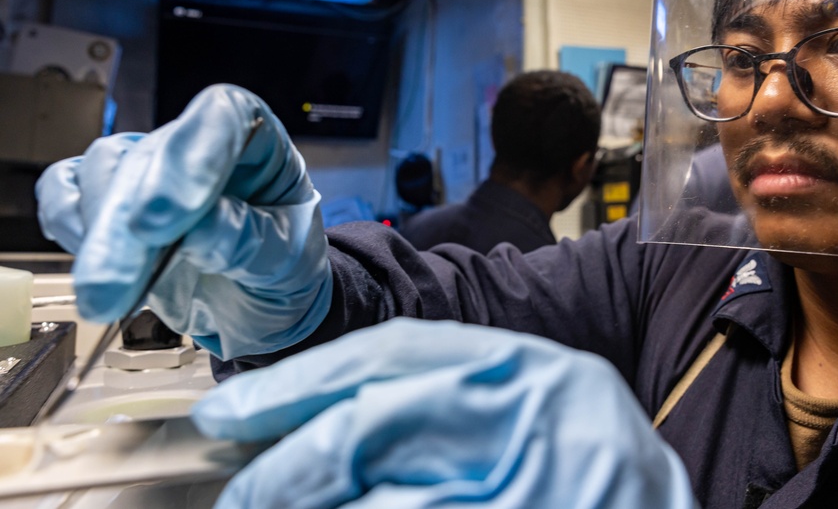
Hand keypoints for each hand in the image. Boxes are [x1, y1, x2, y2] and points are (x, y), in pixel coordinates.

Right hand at [35, 84, 332, 358]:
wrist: (262, 306)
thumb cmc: (283, 270)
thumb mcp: (289, 261)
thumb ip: (249, 241)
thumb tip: (199, 229)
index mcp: (256, 140)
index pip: (221, 115)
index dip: (191, 155)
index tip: (168, 214)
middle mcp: (197, 146)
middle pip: (152, 155)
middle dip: (128, 222)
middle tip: (119, 279)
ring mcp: (150, 170)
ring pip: (104, 170)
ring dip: (100, 235)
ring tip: (108, 295)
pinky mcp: (110, 202)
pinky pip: (68, 191)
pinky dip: (68, 224)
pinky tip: (89, 266)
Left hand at [192, 318, 697, 508]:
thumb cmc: (589, 463)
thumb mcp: (525, 407)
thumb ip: (436, 404)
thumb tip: (322, 426)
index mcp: (526, 367)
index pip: (391, 355)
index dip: (299, 383)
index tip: (235, 413)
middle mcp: (527, 418)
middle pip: (370, 426)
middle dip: (288, 465)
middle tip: (242, 490)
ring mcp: (526, 485)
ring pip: (383, 498)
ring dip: (309, 500)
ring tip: (267, 505)